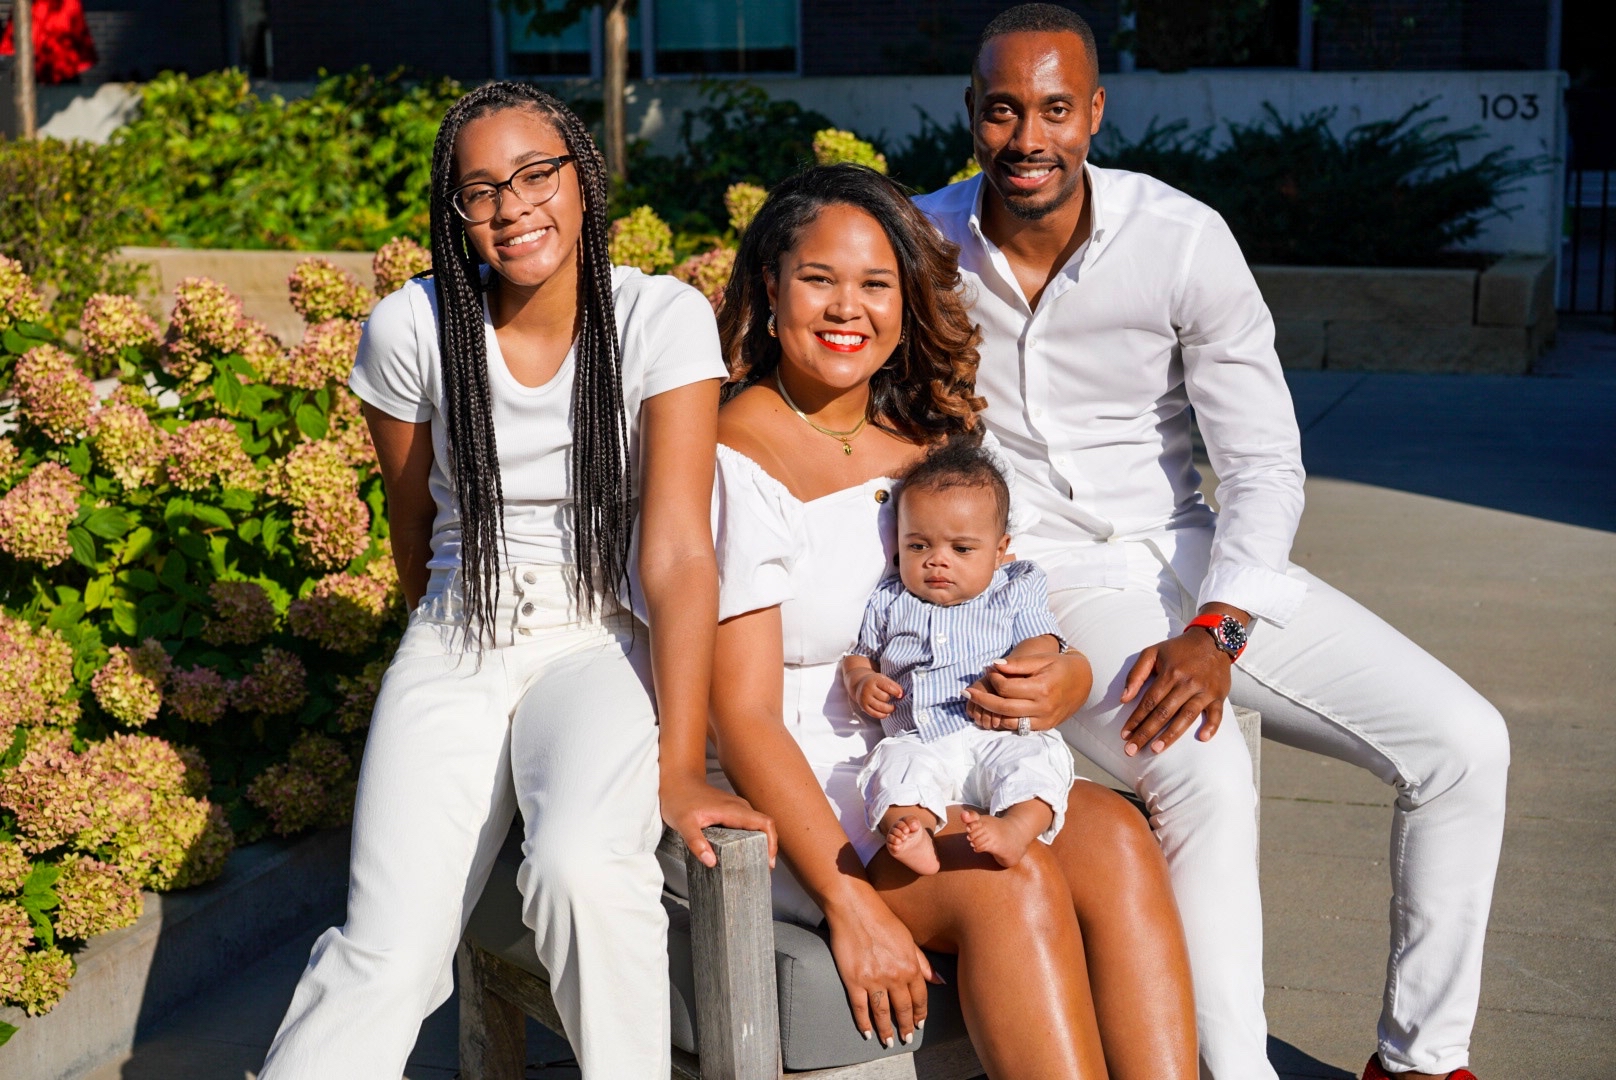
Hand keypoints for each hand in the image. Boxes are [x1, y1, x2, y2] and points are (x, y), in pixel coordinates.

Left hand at [660, 772, 776, 869]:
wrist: (677, 781)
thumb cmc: (679, 799)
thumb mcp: (683, 823)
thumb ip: (696, 842)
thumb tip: (711, 862)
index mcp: (733, 810)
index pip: (764, 823)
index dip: (772, 842)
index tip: (768, 861)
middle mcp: (739, 807)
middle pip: (764, 827)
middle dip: (768, 848)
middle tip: (762, 870)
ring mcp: (736, 808)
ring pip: (757, 826)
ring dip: (760, 844)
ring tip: (754, 865)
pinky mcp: (731, 811)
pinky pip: (747, 824)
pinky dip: (750, 839)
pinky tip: (742, 852)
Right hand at [824, 891, 942, 1047]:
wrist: (854, 908)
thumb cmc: (882, 919)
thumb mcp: (908, 938)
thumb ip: (923, 962)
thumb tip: (939, 980)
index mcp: (910, 966)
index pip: (920, 998)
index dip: (920, 1014)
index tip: (919, 1024)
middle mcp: (894, 976)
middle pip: (902, 1009)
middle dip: (906, 1026)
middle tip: (906, 1038)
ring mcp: (873, 980)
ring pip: (882, 1013)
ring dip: (886, 1031)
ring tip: (889, 1042)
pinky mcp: (853, 981)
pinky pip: (860, 1008)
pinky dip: (864, 1023)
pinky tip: (867, 1033)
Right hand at [852, 670, 903, 719]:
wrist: (860, 685)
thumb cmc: (875, 682)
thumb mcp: (883, 679)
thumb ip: (893, 685)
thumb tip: (902, 694)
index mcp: (874, 680)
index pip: (888, 687)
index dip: (896, 692)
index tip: (901, 695)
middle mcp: (868, 689)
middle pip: (885, 697)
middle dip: (891, 700)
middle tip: (894, 700)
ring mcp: (865, 698)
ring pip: (880, 707)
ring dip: (889, 709)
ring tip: (893, 708)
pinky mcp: (863, 707)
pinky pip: (875, 714)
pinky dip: (883, 715)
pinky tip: (887, 713)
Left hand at [963, 651, 1090, 732]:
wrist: (1082, 681)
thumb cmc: (1059, 666)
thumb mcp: (1041, 659)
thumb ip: (1018, 663)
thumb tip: (995, 665)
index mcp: (1042, 688)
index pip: (1007, 689)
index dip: (993, 679)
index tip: (988, 670)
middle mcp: (1043, 708)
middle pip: (1003, 708)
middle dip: (982, 700)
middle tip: (966, 692)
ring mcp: (1044, 720)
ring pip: (1008, 722)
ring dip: (990, 713)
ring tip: (976, 702)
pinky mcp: (1044, 727)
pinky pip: (1018, 727)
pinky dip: (1004, 719)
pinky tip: (994, 710)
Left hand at [1119, 631, 1229, 755]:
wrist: (1213, 639)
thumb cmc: (1178, 649)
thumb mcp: (1153, 652)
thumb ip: (1136, 673)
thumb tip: (1124, 698)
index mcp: (1170, 673)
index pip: (1149, 701)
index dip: (1135, 719)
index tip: (1124, 735)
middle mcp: (1187, 683)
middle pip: (1164, 712)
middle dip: (1146, 732)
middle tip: (1132, 750)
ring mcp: (1204, 690)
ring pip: (1186, 716)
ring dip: (1171, 735)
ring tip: (1156, 749)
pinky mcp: (1219, 695)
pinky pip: (1217, 713)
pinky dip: (1212, 726)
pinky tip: (1203, 738)